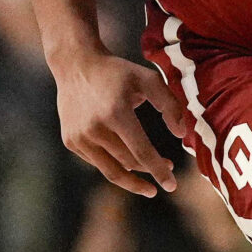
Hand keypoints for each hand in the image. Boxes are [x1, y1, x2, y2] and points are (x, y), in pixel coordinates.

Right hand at [51, 51, 189, 197]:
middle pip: (129, 163)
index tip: (171, 186)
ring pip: (112, 170)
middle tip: (168, 167)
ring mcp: (79, 137)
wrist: (76, 65)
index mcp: (116, 113)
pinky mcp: (70, 141)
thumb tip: (181, 135)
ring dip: (133, 178)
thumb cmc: (118, 73)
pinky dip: (114, 165)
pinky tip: (126, 160)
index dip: (159, 171)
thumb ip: (170, 105)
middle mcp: (95, 128)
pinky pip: (98, 162)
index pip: (142, 152)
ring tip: (149, 181)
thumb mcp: (148, 80)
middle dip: (150, 170)